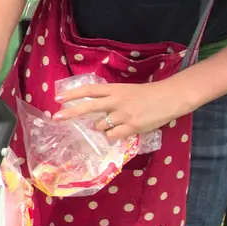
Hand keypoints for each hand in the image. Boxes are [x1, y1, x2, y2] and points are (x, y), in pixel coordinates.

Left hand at [54, 78, 194, 142]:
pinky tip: (120, 132)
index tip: (58, 98)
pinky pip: (112, 136)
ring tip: (114, 123)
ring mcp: (123, 115)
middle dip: (70, 112)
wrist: (170, 98)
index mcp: (115, 89)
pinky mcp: (131, 127)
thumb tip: (95, 111)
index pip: (89, 90)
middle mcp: (116, 101)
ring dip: (101, 127)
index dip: (73, 94)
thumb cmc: (148, 94)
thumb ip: (111, 98)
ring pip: (100, 126)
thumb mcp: (127, 91)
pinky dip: (112, 136)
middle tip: (56, 117)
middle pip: (88, 106)